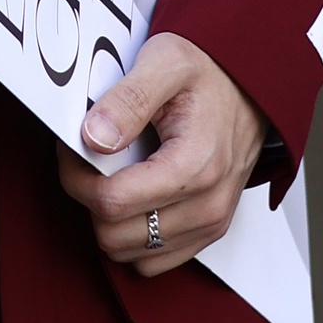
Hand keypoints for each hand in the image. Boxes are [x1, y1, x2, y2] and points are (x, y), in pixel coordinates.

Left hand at [57, 30, 266, 273]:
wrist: (249, 85)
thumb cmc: (209, 72)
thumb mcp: (165, 62)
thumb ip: (127, 99)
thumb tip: (93, 138)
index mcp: (194, 167)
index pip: (111, 201)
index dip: (76, 174)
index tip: (73, 146)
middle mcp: (207, 206)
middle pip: (114, 234)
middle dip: (88, 197)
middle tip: (88, 159)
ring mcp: (210, 223)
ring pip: (129, 252)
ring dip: (108, 219)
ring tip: (112, 175)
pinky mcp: (208, 232)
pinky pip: (153, 260)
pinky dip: (133, 234)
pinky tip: (133, 195)